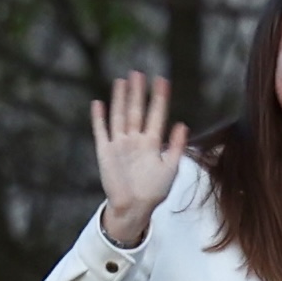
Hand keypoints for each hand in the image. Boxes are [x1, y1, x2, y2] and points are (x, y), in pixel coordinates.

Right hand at [91, 71, 188, 247]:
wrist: (134, 208)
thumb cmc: (154, 191)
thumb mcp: (170, 168)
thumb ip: (175, 146)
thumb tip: (182, 124)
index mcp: (152, 142)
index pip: (156, 114)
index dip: (159, 98)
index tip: (162, 80)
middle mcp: (135, 139)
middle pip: (136, 110)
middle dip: (138, 92)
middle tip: (139, 72)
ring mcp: (120, 144)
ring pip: (120, 116)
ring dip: (120, 99)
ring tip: (122, 81)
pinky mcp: (105, 151)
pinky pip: (101, 131)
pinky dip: (99, 118)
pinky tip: (98, 103)